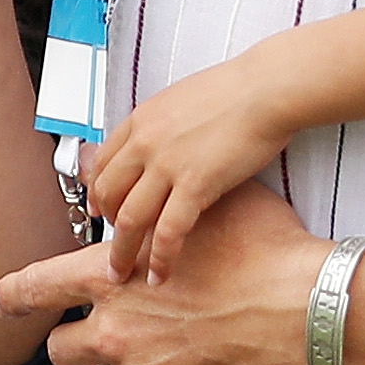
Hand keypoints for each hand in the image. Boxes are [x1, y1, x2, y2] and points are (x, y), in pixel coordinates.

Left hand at [0, 177, 324, 364]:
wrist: (311, 311)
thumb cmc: (267, 253)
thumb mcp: (206, 206)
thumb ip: (154, 199)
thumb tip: (112, 169)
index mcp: (112, 278)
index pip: (37, 287)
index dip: (13, 297)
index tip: (1, 304)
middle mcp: (116, 333)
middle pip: (60, 353)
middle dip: (74, 351)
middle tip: (97, 349)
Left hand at [83, 54, 293, 277]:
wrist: (267, 90)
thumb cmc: (237, 93)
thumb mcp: (181, 101)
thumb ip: (161, 127)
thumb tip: (158, 144)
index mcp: (141, 121)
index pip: (102, 164)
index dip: (98, 193)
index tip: (100, 211)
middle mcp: (145, 143)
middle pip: (107, 194)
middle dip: (105, 226)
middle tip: (111, 245)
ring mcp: (166, 165)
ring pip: (129, 219)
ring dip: (122, 252)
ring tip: (121, 273)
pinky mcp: (194, 185)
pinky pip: (167, 231)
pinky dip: (161, 258)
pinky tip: (160, 274)